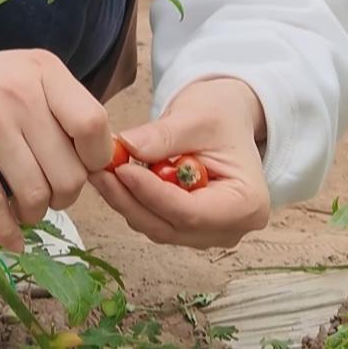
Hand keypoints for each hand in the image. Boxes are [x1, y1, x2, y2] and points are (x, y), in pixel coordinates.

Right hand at [0, 43, 115, 250]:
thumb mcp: (26, 77)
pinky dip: (7, 232)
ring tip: (24, 207)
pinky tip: (11, 239)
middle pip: (68, 172)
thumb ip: (63, 111)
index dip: (95, 160)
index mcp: (44, 72)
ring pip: (34, 194)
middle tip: (48, 194)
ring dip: (34, 213)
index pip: (93, 125)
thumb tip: (102, 167)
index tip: (82, 168)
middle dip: (64, 197)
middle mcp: (20, 93)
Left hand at [89, 77, 270, 247]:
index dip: (152, 194)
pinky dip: (133, 201)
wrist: (227, 118)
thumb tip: (127, 146)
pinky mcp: (187, 228)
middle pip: (170, 226)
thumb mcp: (196, 116)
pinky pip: (154, 220)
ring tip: (103, 170)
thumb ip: (163, 136)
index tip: (122, 170)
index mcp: (247, 205)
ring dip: (127, 201)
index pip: (191, 212)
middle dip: (131, 200)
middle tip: (100, 172)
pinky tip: (116, 177)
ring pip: (157, 226)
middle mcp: (230, 229)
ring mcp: (208, 233)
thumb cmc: (222, 115)